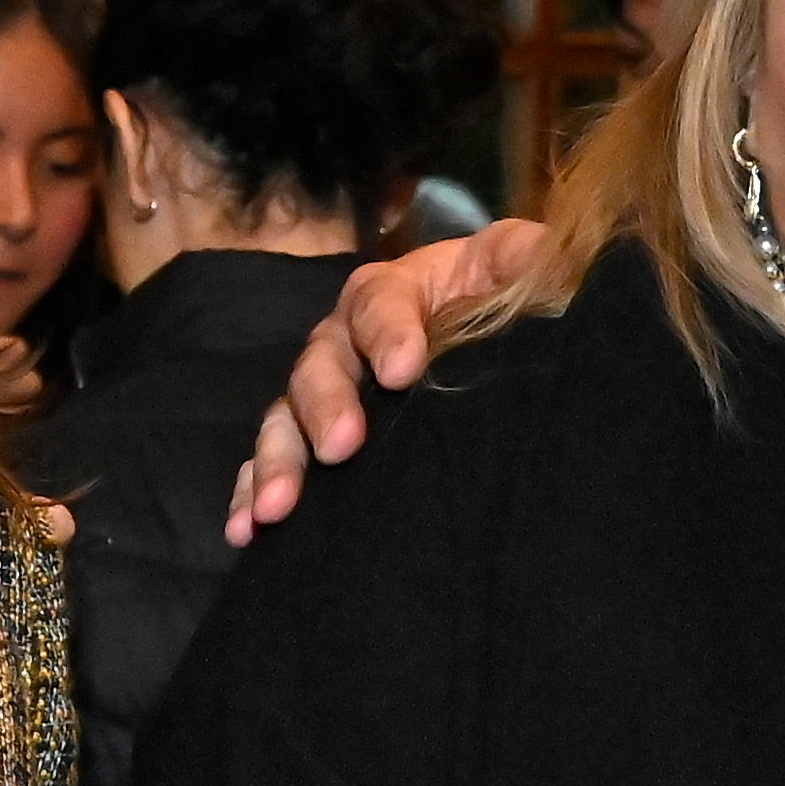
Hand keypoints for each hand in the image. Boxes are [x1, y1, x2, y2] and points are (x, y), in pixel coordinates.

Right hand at [224, 221, 549, 542]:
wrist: (514, 360)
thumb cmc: (520, 307)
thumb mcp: (532, 273)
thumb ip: (531, 261)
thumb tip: (536, 256)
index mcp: (402, 291)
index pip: (379, 300)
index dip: (386, 331)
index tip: (404, 371)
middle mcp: (351, 338)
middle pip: (320, 361)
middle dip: (325, 404)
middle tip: (340, 446)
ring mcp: (331, 393)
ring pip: (286, 416)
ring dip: (277, 459)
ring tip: (277, 507)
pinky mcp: (319, 445)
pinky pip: (275, 463)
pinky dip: (255, 493)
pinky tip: (248, 530)